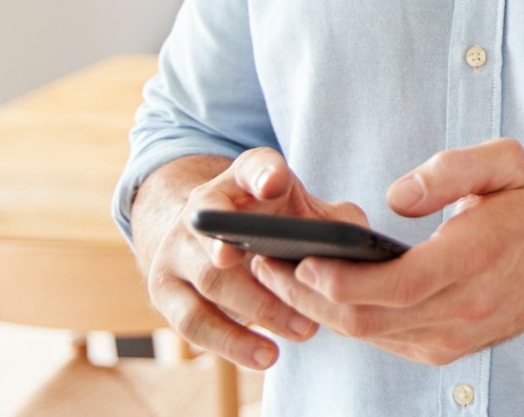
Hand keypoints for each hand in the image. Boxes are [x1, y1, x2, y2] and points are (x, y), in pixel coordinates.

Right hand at [137, 149, 370, 371]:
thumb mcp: (304, 208)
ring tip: (304, 330)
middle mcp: (201, 207)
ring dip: (259, 309)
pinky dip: (231, 342)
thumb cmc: (274, 222)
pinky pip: (193, 322)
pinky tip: (267, 355)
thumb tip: (358, 243)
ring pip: (209, 280)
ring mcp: (176, 249)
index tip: (276, 182)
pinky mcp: (165, 291)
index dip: (262, 173)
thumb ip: (334, 219)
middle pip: (219, 229)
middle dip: (254, 255)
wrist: (211, 237)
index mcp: (242, 178)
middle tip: (300, 282)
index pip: (252, 166)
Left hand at [252, 137, 523, 366]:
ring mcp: (451, 336)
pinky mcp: (441, 350)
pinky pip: (381, 340)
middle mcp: (464, 308)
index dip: (344, 280)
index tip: (302, 261)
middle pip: (369, 318)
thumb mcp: (505, 163)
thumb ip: (452, 169)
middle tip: (264, 264)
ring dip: (317, 309)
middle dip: (308, 296)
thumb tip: (397, 197)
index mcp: (478, 258)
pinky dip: (345, 318)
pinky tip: (320, 291)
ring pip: (368, 335)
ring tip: (279, 275)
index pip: (400, 285)